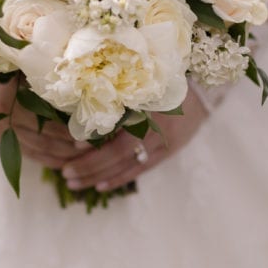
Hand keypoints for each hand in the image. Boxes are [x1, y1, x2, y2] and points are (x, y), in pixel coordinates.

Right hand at [0, 75, 84, 169]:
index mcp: (9, 99)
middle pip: (44, 138)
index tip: (91, 134)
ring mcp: (0, 130)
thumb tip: (81, 89)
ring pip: (38, 149)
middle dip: (70, 146)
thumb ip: (42, 76)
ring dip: (62, 155)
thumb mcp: (19, 66)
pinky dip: (48, 159)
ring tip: (84, 157)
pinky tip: (64, 162)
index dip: (69, 130)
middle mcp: (3, 118)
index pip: (47, 120)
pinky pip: (28, 153)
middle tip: (94, 148)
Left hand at [60, 84, 208, 191]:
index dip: (95, 142)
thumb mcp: (141, 83)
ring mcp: (163, 141)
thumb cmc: (162, 81)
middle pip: (118, 152)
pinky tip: (101, 186)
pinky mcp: (168, 151)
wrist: (201, 90)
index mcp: (146, 104)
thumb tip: (79, 109)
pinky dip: (119, 178)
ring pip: (127, 165)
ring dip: (99, 176)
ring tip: (74, 183)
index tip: (71, 149)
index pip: (117, 129)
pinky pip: (140, 169)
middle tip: (66, 174)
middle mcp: (155, 126)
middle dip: (90, 165)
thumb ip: (116, 96)